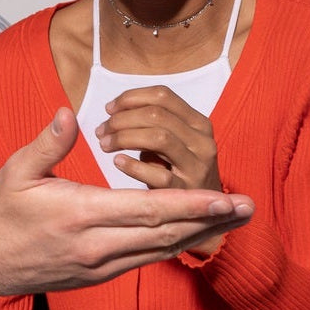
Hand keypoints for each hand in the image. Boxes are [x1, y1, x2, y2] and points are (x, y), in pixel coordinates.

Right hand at [0, 108, 251, 293]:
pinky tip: (196, 234)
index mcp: (81, 216)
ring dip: (201, 234)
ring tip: (234, 220)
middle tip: (249, 207)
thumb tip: (67, 113)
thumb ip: (47, 143)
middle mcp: (97, 246)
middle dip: (211, 220)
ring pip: (161, 250)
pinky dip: (175, 245)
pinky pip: (146, 259)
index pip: (148, 210)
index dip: (191, 205)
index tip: (225, 199)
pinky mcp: (99, 275)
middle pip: (166, 234)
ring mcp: (100, 265)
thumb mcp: (17, 171)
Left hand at [95, 85, 225, 255]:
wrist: (207, 213)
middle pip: (157, 114)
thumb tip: (113, 110)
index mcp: (198, 123)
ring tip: (105, 145)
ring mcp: (197, 167)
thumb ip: (151, 124)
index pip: (163, 95)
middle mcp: (202, 142)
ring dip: (125, 137)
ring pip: (159, 137)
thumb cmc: (179, 172)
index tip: (109, 109)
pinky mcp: (186, 193)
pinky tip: (118, 162)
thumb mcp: (174, 142)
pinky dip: (134, 165)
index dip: (131, 98)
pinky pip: (158, 174)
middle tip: (102, 130)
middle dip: (122, 118)